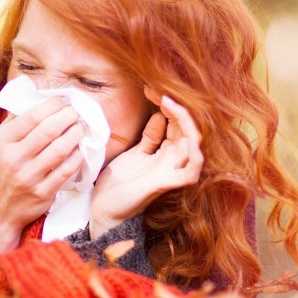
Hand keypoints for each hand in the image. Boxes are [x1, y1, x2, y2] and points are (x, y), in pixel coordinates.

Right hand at [0, 97, 84, 261]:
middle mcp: (13, 159)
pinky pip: (66, 171)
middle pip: (48, 130)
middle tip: (75, 113)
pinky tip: (80, 149)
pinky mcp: (42, 193)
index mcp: (1, 143)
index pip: (31, 116)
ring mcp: (28, 177)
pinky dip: (77, 157)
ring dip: (75, 134)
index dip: (52, 105)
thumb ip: (10, 124)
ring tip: (80, 127)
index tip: (62, 101)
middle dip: (67, 116)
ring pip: (60, 149)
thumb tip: (30, 98)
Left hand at [89, 88, 203, 238]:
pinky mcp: (167, 184)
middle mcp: (173, 161)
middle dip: (175, 106)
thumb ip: (150, 136)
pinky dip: (193, 155)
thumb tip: (160, 115)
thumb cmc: (118, 183)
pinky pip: (191, 171)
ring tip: (169, 104)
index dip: (167, 104)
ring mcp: (172, 172)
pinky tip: (186, 138)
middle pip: (187, 128)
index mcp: (166, 152)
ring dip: (185, 121)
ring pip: (194, 144)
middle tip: (157, 91)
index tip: (150, 89)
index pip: (176, 122)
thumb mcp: (135, 152)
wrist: (104, 208)